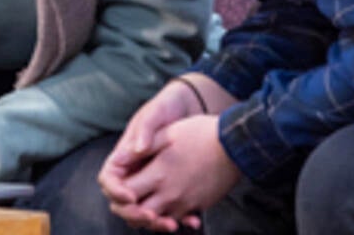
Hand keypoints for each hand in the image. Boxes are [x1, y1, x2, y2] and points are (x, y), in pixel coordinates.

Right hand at [98, 78, 200, 208]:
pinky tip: (193, 220)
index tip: (132, 197)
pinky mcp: (169, 187)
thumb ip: (145, 130)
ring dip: (156, 221)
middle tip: (152, 217)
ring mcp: (150, 180)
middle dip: (135, 213)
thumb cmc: (166, 107)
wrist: (188, 108)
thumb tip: (138, 149)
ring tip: (173, 224)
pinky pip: (168, 208)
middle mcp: (134, 171)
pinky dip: (178, 217)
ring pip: (145, 210)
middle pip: (123, 201)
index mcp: (124, 154)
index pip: (108, 179)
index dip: (115, 191)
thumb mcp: (155, 114)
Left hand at [109, 115, 240, 231]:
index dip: (119, 191)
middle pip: (139, 214)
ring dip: (149, 214)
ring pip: (158, 220)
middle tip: (128, 197)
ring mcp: (185, 203)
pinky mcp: (198, 206)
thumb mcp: (168, 133)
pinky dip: (169, 216)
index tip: (120, 183)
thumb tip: (118, 157)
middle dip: (130, 209)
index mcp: (159, 174)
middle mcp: (170, 194)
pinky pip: (177, 218)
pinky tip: (168, 204)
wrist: (235, 146)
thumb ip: (143, 147)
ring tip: (145, 203)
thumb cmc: (201, 133)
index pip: (127, 193)